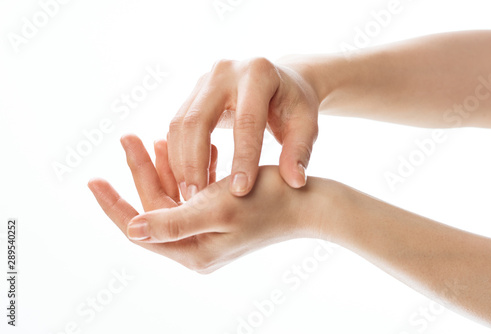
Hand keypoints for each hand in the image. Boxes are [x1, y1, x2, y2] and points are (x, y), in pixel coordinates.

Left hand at [88, 134, 318, 273]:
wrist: (310, 201)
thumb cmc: (267, 203)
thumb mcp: (216, 210)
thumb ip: (172, 222)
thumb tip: (131, 229)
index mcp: (192, 250)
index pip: (141, 230)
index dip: (115, 205)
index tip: (93, 180)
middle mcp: (198, 243)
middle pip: (156, 206)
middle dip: (141, 171)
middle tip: (127, 137)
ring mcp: (210, 228)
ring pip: (174, 194)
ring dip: (163, 165)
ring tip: (149, 137)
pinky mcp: (222, 212)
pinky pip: (194, 189)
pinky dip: (188, 168)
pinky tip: (184, 147)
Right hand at [168, 57, 319, 199]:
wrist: (280, 81)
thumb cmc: (294, 105)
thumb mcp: (306, 124)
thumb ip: (300, 151)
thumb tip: (294, 182)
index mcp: (258, 74)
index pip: (246, 121)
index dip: (242, 159)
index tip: (239, 192)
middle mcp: (225, 71)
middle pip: (198, 120)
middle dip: (195, 163)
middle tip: (197, 199)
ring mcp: (204, 80)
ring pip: (180, 124)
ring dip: (180, 162)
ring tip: (190, 195)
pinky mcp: (192, 93)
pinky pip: (177, 126)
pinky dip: (178, 155)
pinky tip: (186, 179)